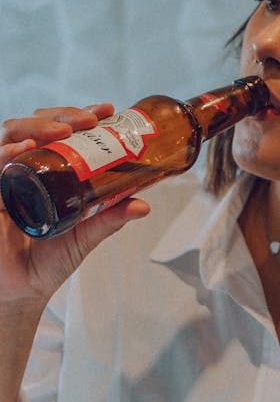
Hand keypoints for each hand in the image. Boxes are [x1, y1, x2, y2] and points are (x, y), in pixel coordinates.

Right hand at [0, 104, 149, 306]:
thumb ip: (110, 217)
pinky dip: (5, 156)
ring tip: (60, 131)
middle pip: (33, 127)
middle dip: (60, 116)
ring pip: (9, 138)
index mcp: (45, 171)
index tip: (106, 111)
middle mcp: (22, 169)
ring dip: (35, 128)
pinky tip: (22, 150)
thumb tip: (143, 206)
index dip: (77, 116)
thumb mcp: (86, 235)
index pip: (56, 132)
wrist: (24, 291)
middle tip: (88, 121)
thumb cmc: (49, 260)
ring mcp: (2, 180)